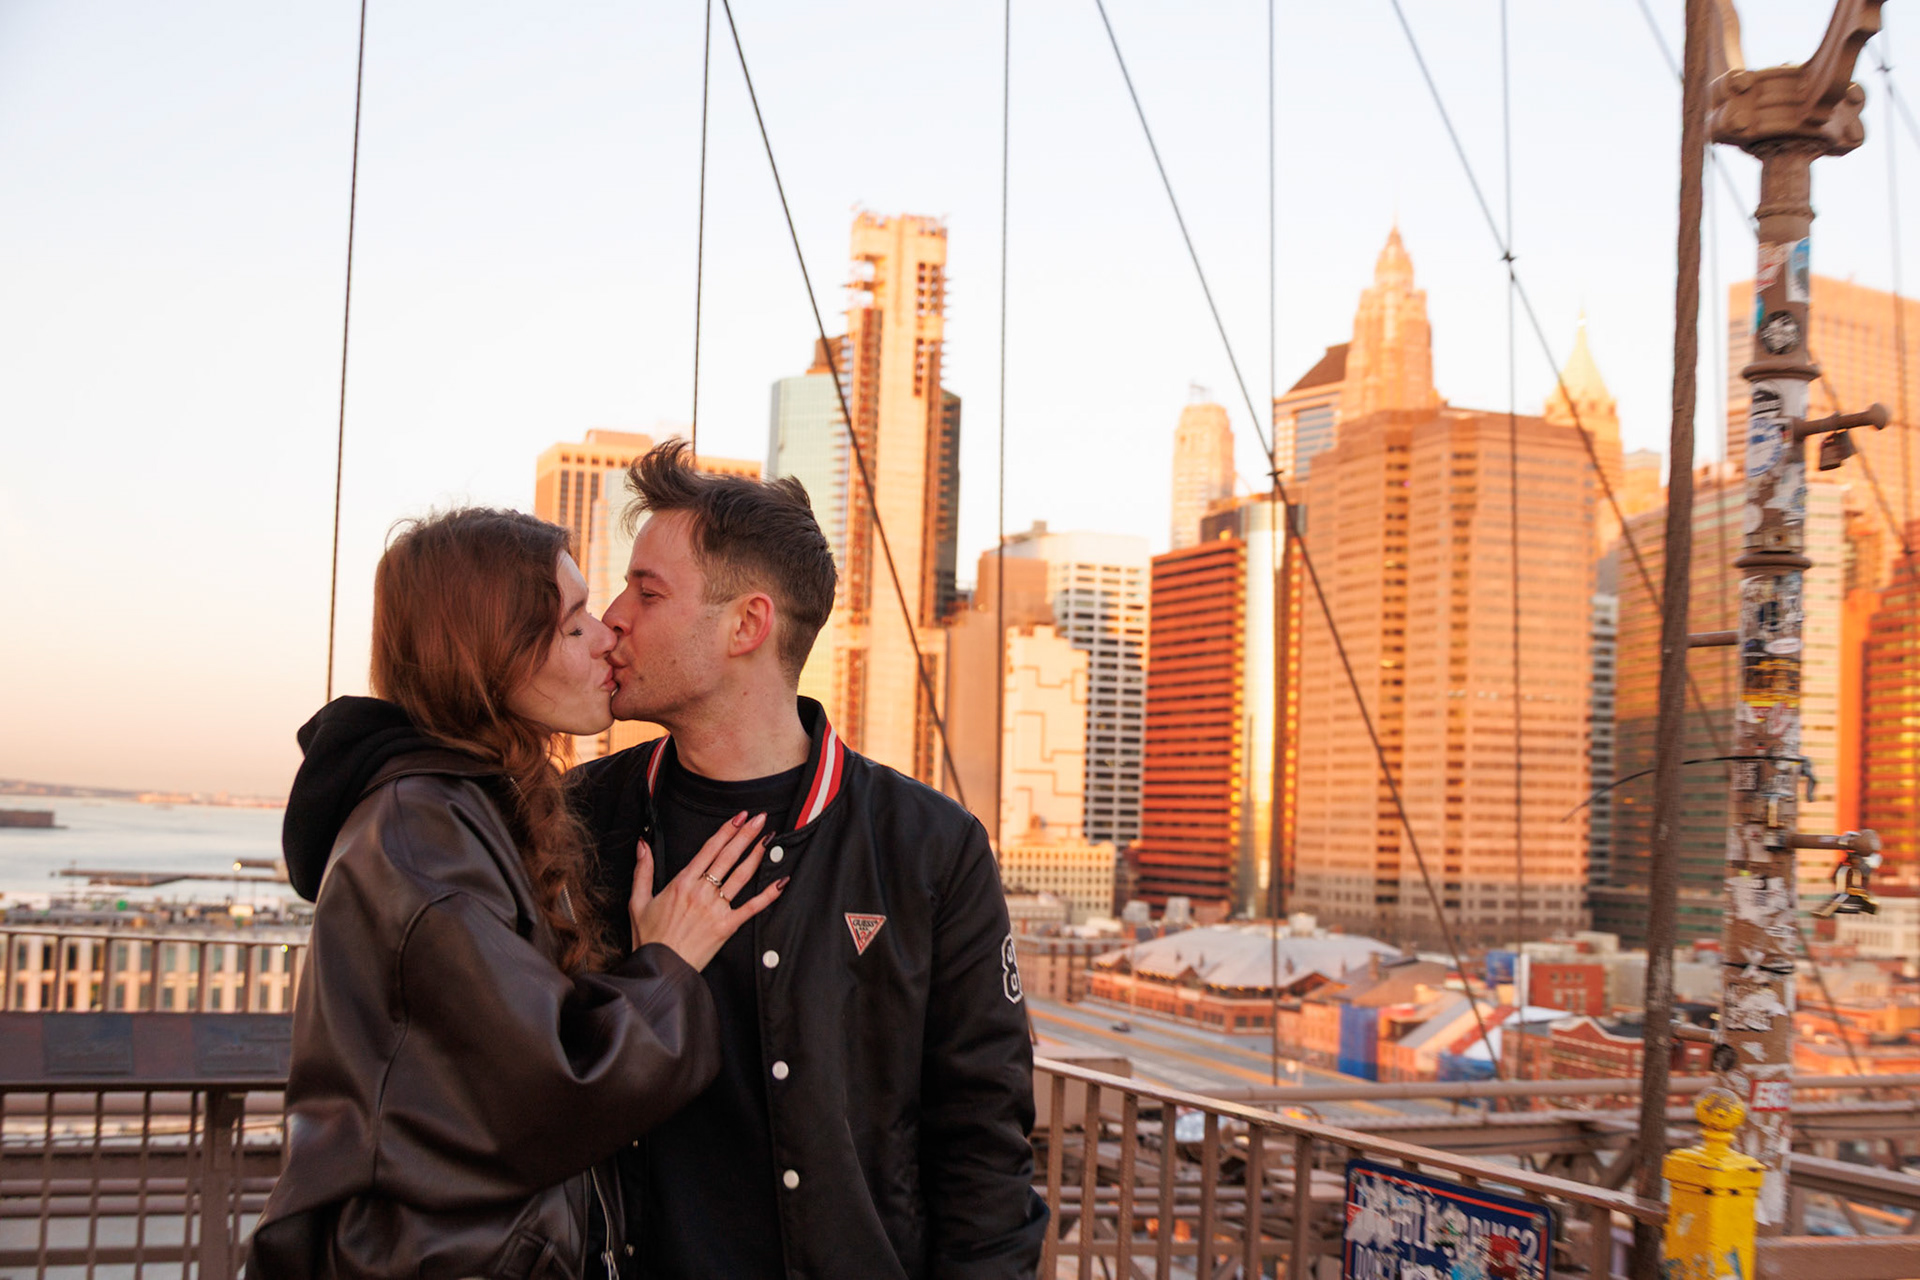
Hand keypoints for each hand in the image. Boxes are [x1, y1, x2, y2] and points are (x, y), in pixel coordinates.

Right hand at [628, 811, 787, 970]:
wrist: (659, 969)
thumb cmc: (649, 939)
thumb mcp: (638, 901)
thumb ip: (643, 871)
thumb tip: (642, 845)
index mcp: (682, 883)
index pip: (709, 849)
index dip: (726, 831)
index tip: (739, 817)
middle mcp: (701, 892)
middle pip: (728, 856)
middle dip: (745, 835)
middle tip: (760, 818)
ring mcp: (716, 909)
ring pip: (741, 876)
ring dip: (756, 855)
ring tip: (768, 839)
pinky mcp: (726, 926)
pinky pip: (751, 907)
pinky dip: (768, 895)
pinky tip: (780, 881)